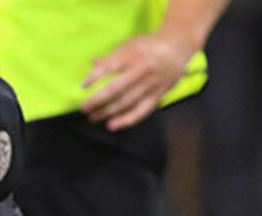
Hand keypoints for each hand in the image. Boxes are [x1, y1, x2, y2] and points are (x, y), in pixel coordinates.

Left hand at [81, 31, 198, 130]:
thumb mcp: (129, 44)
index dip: (95, 77)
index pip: (110, 67)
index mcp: (134, 55)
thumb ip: (111, 56)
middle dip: (97, 100)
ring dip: (107, 112)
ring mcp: (151, 84)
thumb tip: (93, 63)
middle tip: (84, 108)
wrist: (178, 47)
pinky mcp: (158, 95)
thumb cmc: (148, 46)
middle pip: (116, 88)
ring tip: (93, 117)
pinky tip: (112, 125)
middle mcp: (143, 69)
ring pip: (126, 102)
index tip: (83, 86)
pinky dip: (126, 120)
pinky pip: (141, 111)